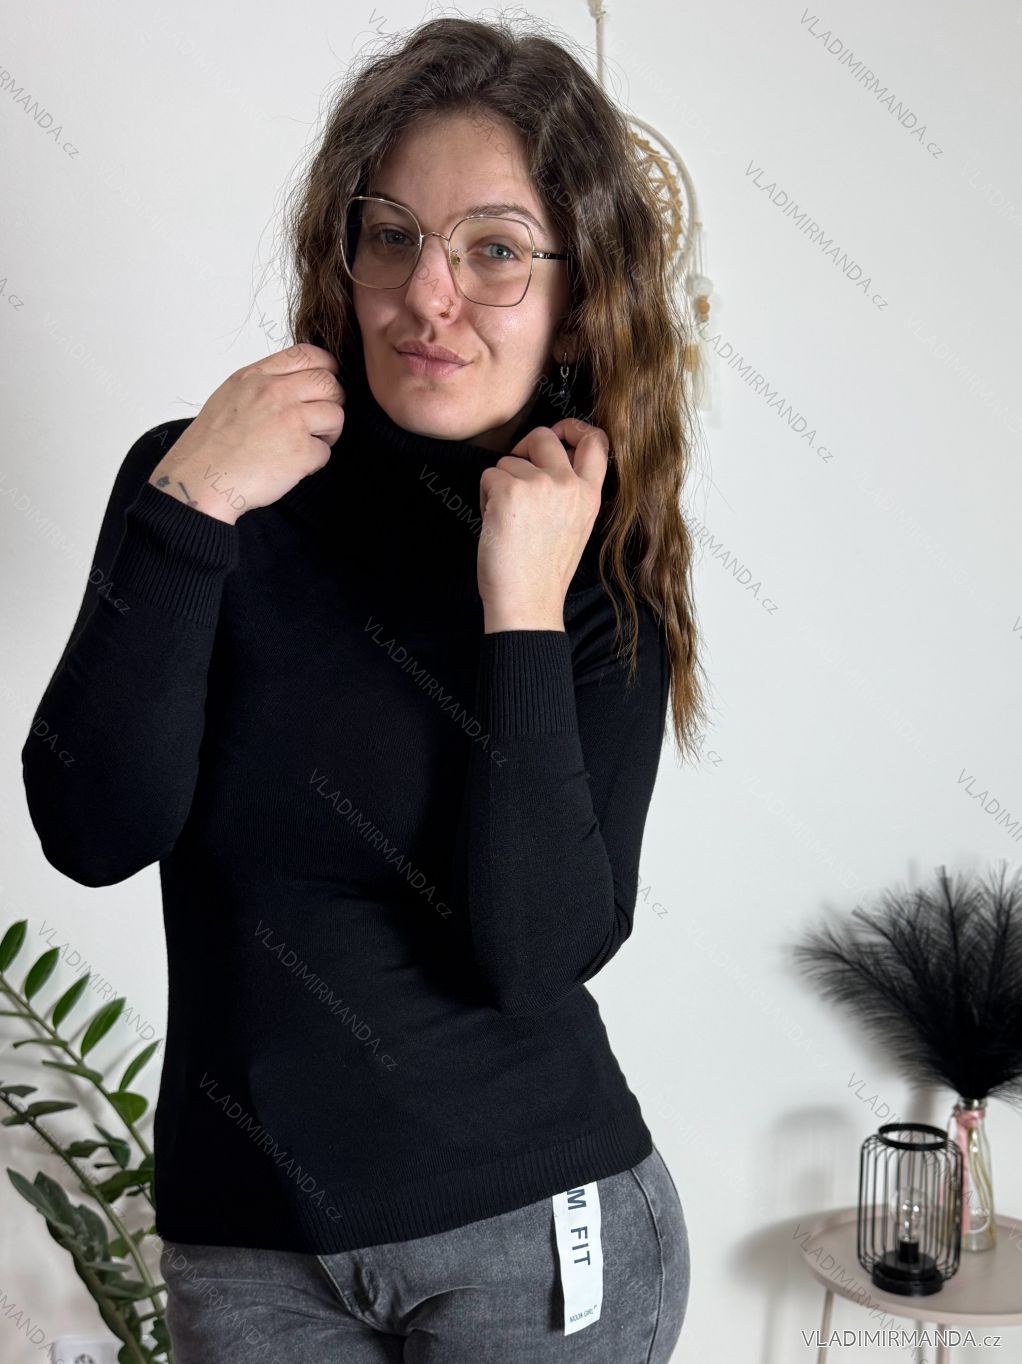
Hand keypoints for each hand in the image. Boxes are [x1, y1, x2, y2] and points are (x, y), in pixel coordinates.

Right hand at [148, 342, 345, 523]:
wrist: (201, 480)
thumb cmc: (211, 446)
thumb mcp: (230, 396)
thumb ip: (262, 385)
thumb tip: (293, 384)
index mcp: (256, 377)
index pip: (306, 354)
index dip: (327, 366)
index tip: (329, 377)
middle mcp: (275, 393)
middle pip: (328, 383)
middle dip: (333, 402)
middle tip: (322, 420)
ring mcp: (291, 420)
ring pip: (335, 415)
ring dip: (328, 432)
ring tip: (305, 445)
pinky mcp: (301, 451)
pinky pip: (325, 451)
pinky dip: (313, 462)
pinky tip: (291, 466)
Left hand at [477, 417, 609, 631]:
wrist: (527, 604)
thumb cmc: (544, 573)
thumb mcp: (576, 528)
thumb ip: (571, 492)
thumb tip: (551, 457)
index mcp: (590, 496)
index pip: (596, 441)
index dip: (574, 427)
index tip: (559, 433)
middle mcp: (570, 486)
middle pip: (544, 436)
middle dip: (524, 448)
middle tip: (515, 474)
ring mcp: (540, 486)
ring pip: (509, 460)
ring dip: (501, 484)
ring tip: (509, 519)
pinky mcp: (510, 492)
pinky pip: (489, 475)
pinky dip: (485, 497)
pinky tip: (496, 524)